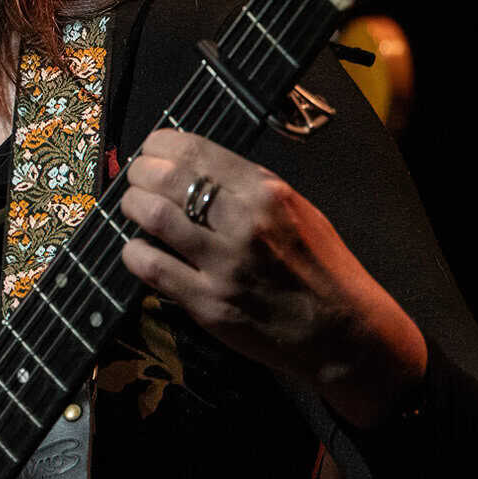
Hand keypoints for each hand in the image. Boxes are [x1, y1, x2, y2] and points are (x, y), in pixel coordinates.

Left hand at [116, 129, 426, 427]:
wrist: (345, 332)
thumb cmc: (321, 266)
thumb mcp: (295, 209)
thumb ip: (246, 187)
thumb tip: (190, 166)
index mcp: (266, 191)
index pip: (194, 150)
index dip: (159, 146)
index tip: (150, 152)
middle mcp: (245, 221)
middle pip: (165, 178)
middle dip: (139, 174)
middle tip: (136, 182)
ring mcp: (224, 263)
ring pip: (152, 216)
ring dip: (132, 207)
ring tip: (134, 209)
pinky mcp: (208, 303)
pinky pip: (151, 267)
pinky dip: (134, 253)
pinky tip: (139, 251)